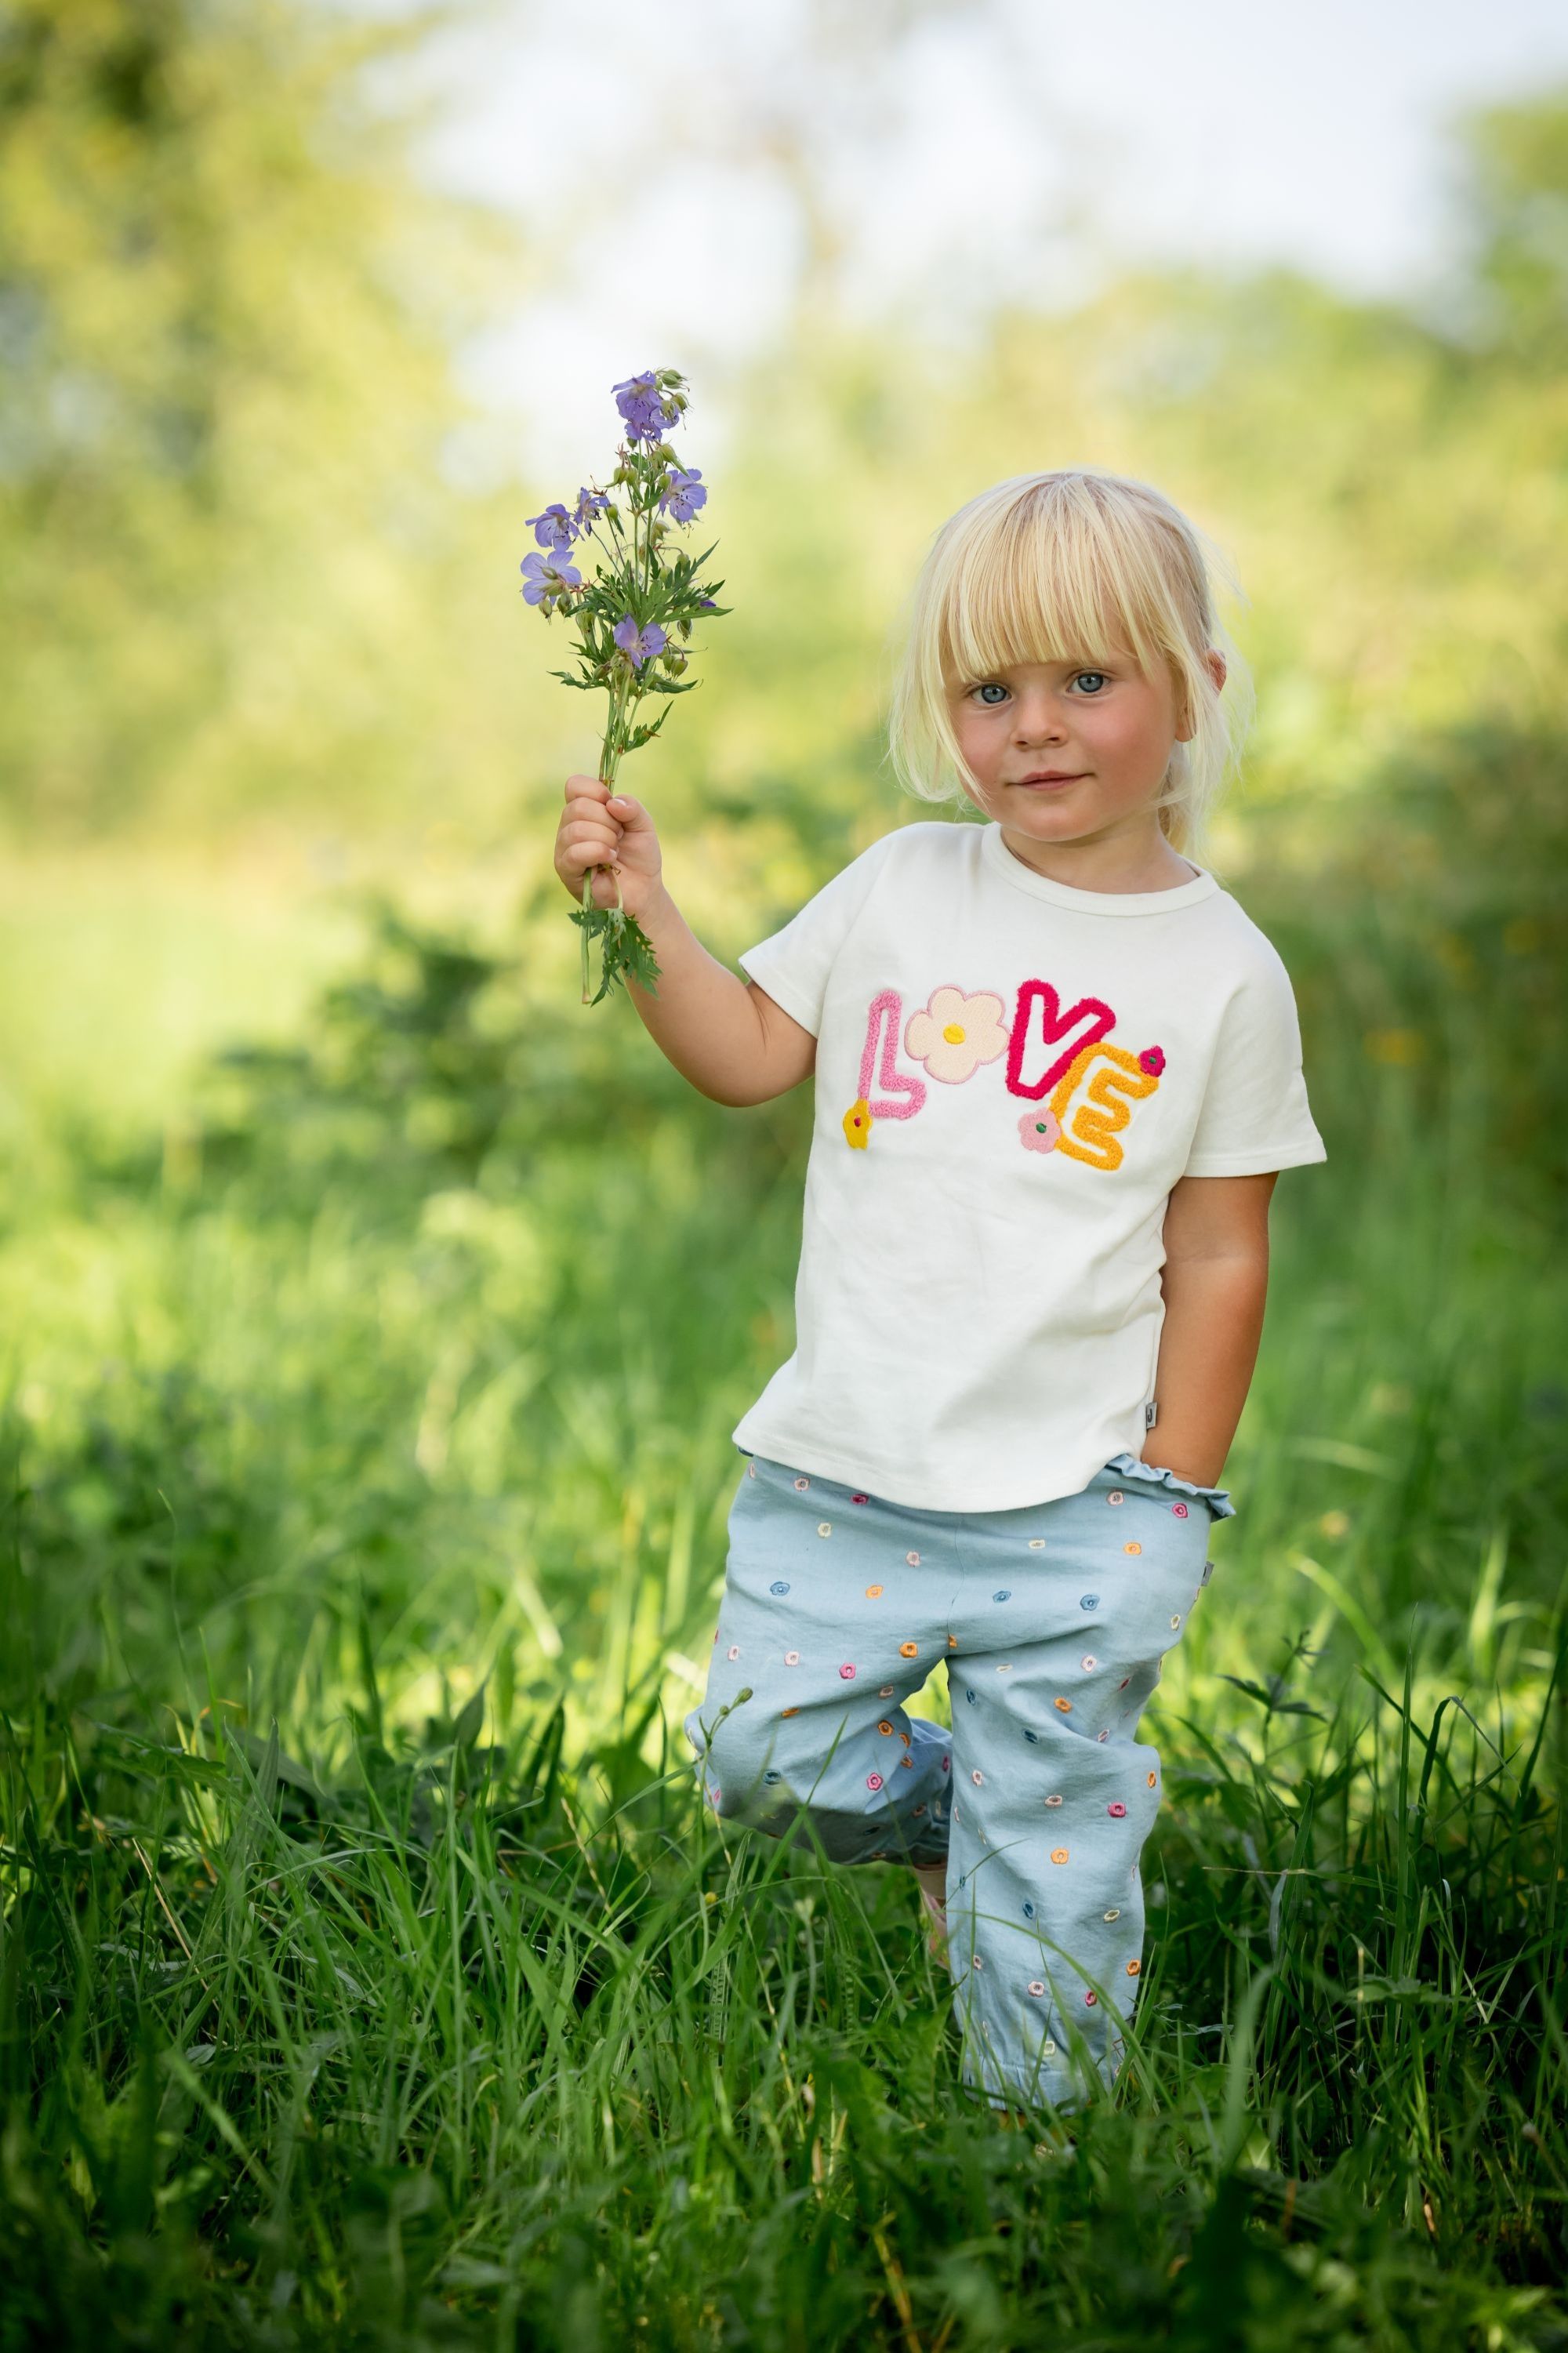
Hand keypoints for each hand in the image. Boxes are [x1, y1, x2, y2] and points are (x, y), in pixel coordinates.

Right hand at [554, 773, 664, 919]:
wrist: (644, 890)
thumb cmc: (640, 857)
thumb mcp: (643, 825)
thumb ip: (632, 808)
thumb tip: (612, 803)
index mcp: (584, 810)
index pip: (574, 785)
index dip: (596, 791)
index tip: (614, 808)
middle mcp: (569, 826)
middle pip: (578, 807)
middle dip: (608, 821)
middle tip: (618, 837)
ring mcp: (564, 848)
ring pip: (576, 830)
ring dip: (605, 839)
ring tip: (615, 852)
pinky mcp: (566, 870)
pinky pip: (574, 853)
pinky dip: (598, 852)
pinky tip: (611, 860)